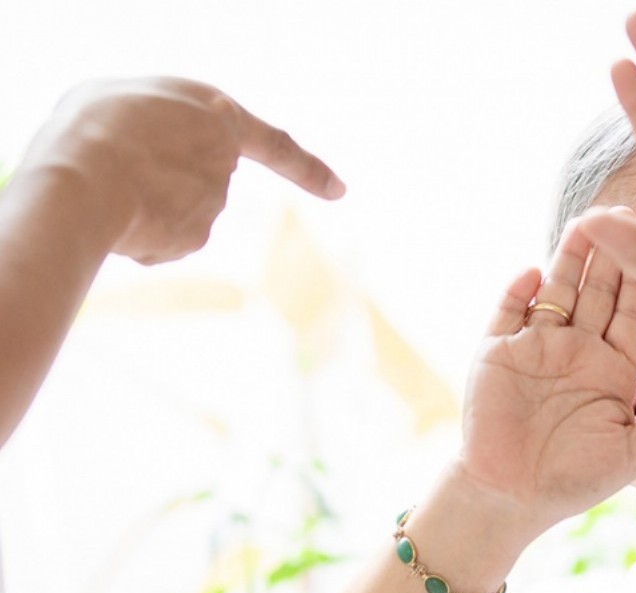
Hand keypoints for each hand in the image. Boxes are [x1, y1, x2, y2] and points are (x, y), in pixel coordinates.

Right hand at [18, 77, 343, 263]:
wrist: (84, 177)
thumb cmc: (93, 126)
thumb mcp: (127, 99)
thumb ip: (161, 127)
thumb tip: (162, 171)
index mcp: (218, 113)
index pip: (275, 144)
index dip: (307, 167)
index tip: (340, 190)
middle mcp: (226, 160)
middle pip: (195, 179)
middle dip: (157, 183)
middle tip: (112, 168)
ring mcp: (214, 201)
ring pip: (172, 211)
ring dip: (139, 208)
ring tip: (104, 189)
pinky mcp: (197, 236)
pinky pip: (160, 240)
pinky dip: (135, 236)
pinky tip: (115, 221)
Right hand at [457, 217, 635, 527]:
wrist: (509, 498)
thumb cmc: (573, 480)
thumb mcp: (632, 452)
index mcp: (612, 368)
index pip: (633, 313)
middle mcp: (577, 349)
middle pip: (597, 291)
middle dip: (611, 254)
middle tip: (625, 212)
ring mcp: (536, 346)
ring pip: (557, 291)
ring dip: (569, 259)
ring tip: (584, 224)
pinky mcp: (497, 351)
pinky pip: (508, 311)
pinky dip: (519, 291)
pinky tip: (534, 273)